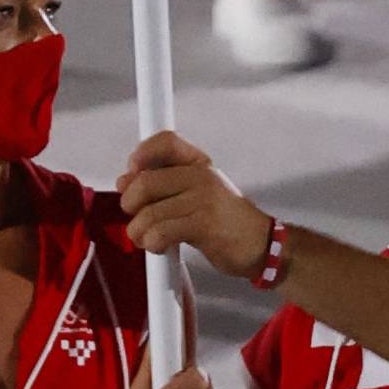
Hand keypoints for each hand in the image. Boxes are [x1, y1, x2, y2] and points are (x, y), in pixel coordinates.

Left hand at [119, 130, 269, 282]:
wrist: (263, 246)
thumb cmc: (227, 222)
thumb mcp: (199, 194)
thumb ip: (164, 185)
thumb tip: (124, 182)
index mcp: (199, 165)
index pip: (165, 141)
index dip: (141, 154)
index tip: (132, 174)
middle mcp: (201, 176)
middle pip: (144, 181)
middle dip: (130, 205)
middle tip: (138, 219)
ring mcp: (203, 199)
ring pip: (148, 213)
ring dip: (139, 232)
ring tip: (148, 239)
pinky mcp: (204, 225)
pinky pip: (160, 232)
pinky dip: (152, 243)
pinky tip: (160, 246)